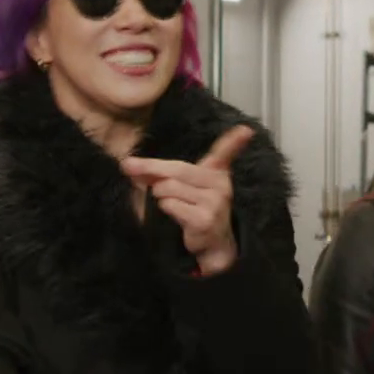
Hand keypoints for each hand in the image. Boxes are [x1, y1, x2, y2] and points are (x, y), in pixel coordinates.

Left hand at [119, 125, 254, 275]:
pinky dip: (165, 208)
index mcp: (217, 172)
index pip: (224, 153)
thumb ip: (162, 173)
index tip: (245, 130)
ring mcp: (214, 202)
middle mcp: (219, 185)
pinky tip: (174, 214)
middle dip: (150, 168)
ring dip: (159, 194)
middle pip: (178, 169)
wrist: (212, 244)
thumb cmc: (195, 209)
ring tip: (167, 202)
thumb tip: (130, 165)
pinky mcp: (204, 219)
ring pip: (169, 187)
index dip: (234, 141)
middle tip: (128, 166)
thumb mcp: (185, 186)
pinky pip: (170, 205)